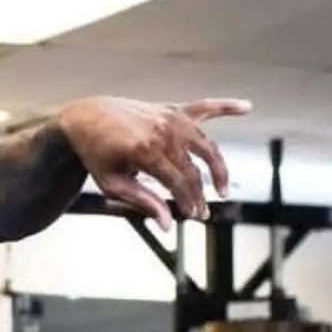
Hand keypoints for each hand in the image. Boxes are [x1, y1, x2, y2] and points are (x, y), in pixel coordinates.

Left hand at [56, 96, 251, 229]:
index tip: (194, 216)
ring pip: (205, 146)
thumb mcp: (112, 184)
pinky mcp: (171, 109)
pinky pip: (203, 107)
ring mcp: (169, 118)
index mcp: (145, 150)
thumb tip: (168, 225)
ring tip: (221, 188)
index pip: (180, 182)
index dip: (190, 201)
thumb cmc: (96, 155)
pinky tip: (247, 106)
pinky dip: (225, 105)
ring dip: (217, 167)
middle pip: (193, 168)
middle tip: (203, 212)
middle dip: (200, 193)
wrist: (84, 119)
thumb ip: (142, 201)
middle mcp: (162, 131)